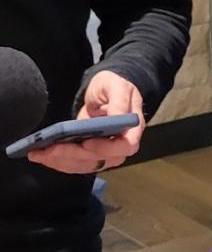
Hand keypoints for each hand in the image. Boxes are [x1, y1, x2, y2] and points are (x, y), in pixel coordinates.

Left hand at [27, 71, 144, 174]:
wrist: (105, 92)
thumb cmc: (114, 86)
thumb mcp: (116, 86)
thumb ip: (119, 101)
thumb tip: (118, 117)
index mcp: (132, 128)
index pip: (126, 146)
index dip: (106, 148)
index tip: (87, 143)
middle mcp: (120, 145)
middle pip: (100, 159)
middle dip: (72, 155)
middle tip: (50, 149)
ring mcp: (105, 152)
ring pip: (85, 165)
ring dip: (61, 162)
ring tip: (39, 154)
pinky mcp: (90, 154)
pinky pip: (76, 164)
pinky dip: (59, 162)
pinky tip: (43, 155)